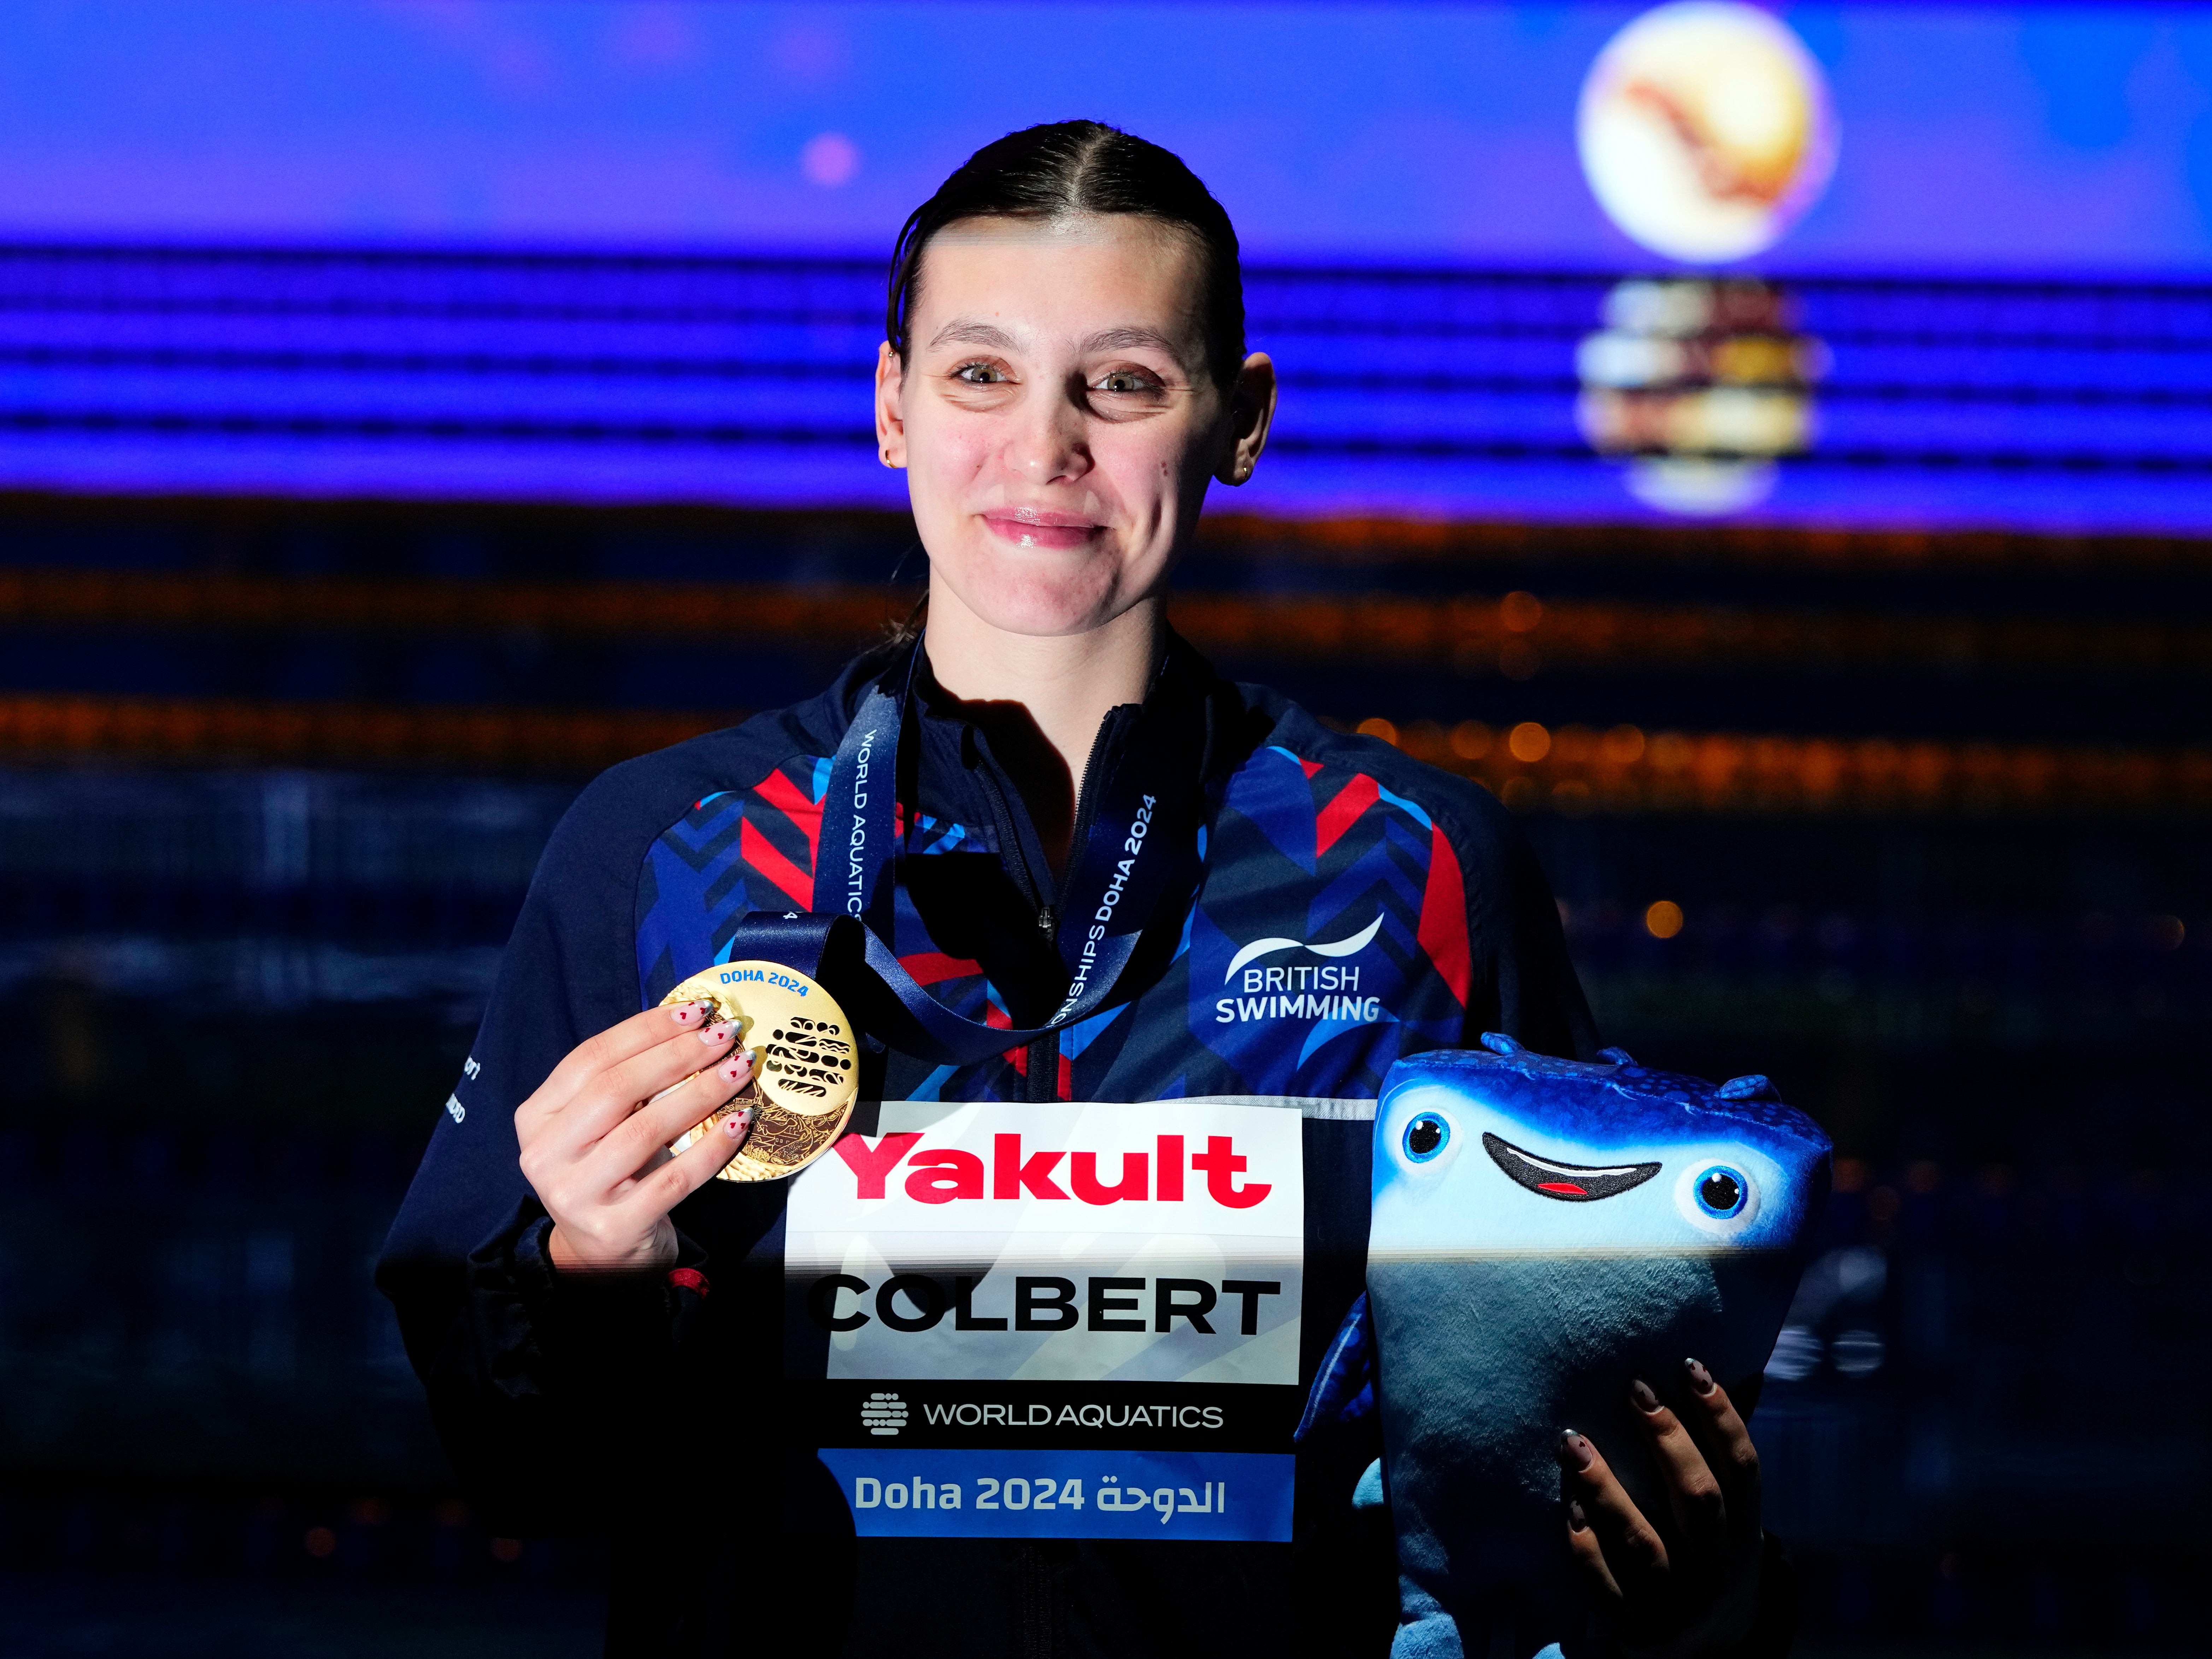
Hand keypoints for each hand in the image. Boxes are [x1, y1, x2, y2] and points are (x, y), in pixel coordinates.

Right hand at [515, 999, 756, 1272]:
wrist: (602, 1255)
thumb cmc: (612, 1174)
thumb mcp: (604, 1126)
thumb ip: (629, 1083)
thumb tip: (695, 1026)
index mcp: (536, 1118)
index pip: (591, 1059)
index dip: (646, 1030)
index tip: (696, 1011)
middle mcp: (545, 1155)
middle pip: (616, 1088)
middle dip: (677, 1055)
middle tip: (725, 1036)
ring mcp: (575, 1194)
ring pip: (645, 1130)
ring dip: (700, 1094)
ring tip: (738, 1071)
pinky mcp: (614, 1227)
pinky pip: (674, 1179)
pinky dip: (711, 1148)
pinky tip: (739, 1123)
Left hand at [1558, 1359, 1763, 1658]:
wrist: (1709, 1653)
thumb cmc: (1709, 1558)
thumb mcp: (1729, 1521)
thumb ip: (1722, 1456)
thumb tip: (1745, 1371)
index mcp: (1746, 1537)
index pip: (1743, 1469)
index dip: (1722, 1418)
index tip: (1690, 1366)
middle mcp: (1720, 1572)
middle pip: (1699, 1498)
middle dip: (1668, 1440)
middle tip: (1634, 1389)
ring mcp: (1680, 1607)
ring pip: (1645, 1544)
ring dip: (1608, 1490)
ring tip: (1573, 1442)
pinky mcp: (1640, 1634)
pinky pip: (1608, 1589)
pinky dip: (1587, 1548)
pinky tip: (1566, 1507)